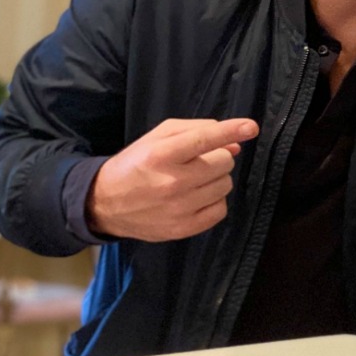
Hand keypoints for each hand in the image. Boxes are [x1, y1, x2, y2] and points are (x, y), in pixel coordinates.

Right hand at [87, 118, 259, 241]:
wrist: (105, 203)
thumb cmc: (136, 164)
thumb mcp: (158, 138)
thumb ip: (197, 131)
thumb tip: (235, 142)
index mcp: (161, 155)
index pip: (205, 139)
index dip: (231, 130)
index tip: (251, 127)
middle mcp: (171, 182)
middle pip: (223, 162)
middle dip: (216, 158)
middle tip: (198, 162)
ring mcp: (179, 208)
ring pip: (225, 185)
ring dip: (215, 180)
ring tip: (194, 180)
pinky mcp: (183, 228)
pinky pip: (221, 210)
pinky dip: (214, 201)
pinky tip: (196, 197)